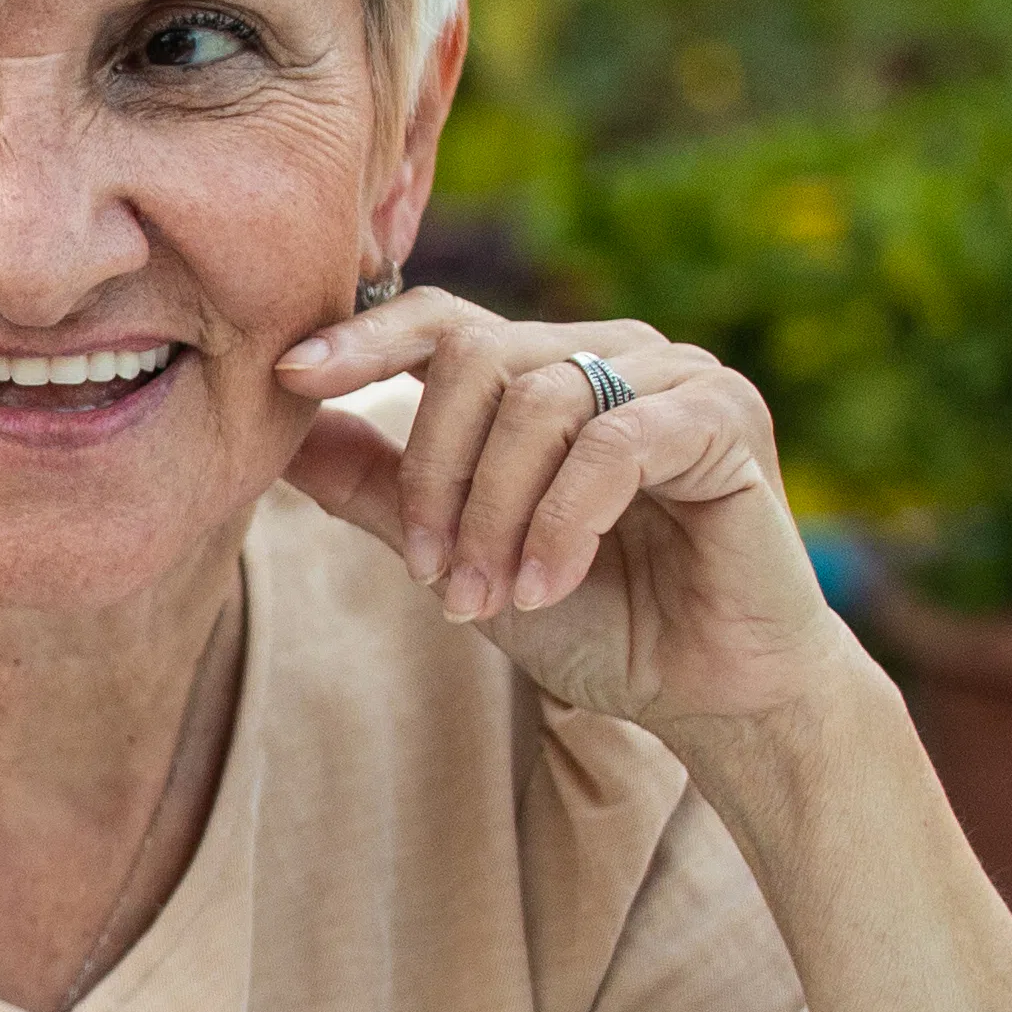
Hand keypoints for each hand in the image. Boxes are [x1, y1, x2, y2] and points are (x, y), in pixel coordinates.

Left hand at [268, 289, 861, 736]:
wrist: (708, 691)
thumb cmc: (594, 618)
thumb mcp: (458, 556)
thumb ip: (379, 491)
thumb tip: (286, 432)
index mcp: (543, 371)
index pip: (441, 320)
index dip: (362, 338)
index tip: (289, 376)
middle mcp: (608, 352)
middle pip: (474, 357)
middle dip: (433, 475)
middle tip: (430, 576)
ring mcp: (675, 374)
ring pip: (538, 401)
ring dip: (494, 513)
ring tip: (491, 596)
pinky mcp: (724, 415)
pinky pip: (613, 442)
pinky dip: (563, 520)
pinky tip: (549, 585)